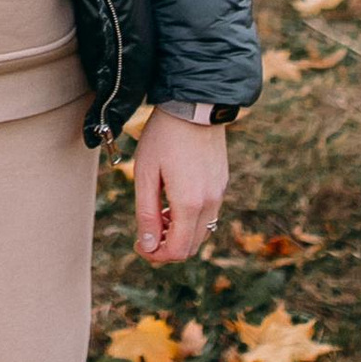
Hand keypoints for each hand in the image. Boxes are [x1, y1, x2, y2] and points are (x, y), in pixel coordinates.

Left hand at [134, 108, 227, 265]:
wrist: (194, 106)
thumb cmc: (164, 137)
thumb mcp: (146, 174)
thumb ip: (147, 214)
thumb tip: (148, 246)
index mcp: (190, 203)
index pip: (178, 250)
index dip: (155, 255)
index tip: (139, 244)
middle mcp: (210, 203)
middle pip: (191, 247)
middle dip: (166, 248)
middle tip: (145, 233)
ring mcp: (219, 193)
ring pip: (202, 233)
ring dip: (179, 234)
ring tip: (158, 214)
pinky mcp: (222, 184)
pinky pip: (208, 215)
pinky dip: (190, 220)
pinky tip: (173, 202)